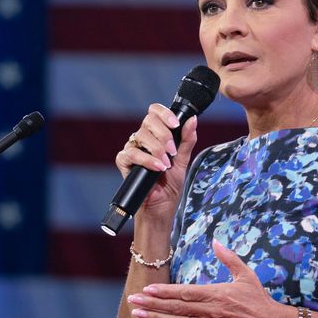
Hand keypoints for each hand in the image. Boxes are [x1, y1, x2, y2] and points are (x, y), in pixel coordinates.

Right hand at [115, 104, 198, 218]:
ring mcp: (132, 148)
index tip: (176, 125)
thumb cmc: (170, 184)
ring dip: (157, 149)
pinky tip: (158, 168)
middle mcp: (142, 138)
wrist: (161, 206)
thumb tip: (193, 120)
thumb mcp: (183, 160)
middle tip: (173, 151)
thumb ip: (187, 140)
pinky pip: (131, 153)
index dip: (164, 114)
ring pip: (140, 136)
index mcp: (156, 134)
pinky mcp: (124, 161)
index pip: (155, 112)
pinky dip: (146, 160)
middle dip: (164, 135)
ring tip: (166, 164)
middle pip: (148, 120)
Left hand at [126, 240, 290, 317]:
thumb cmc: (258, 298)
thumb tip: (216, 241)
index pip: (185, 293)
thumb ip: (229, 258)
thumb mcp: (246, 275)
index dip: (165, 292)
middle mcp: (211, 312)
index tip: (148, 289)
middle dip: (152, 304)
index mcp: (217, 294)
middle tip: (133, 300)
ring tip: (137, 314)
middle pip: (176, 308)